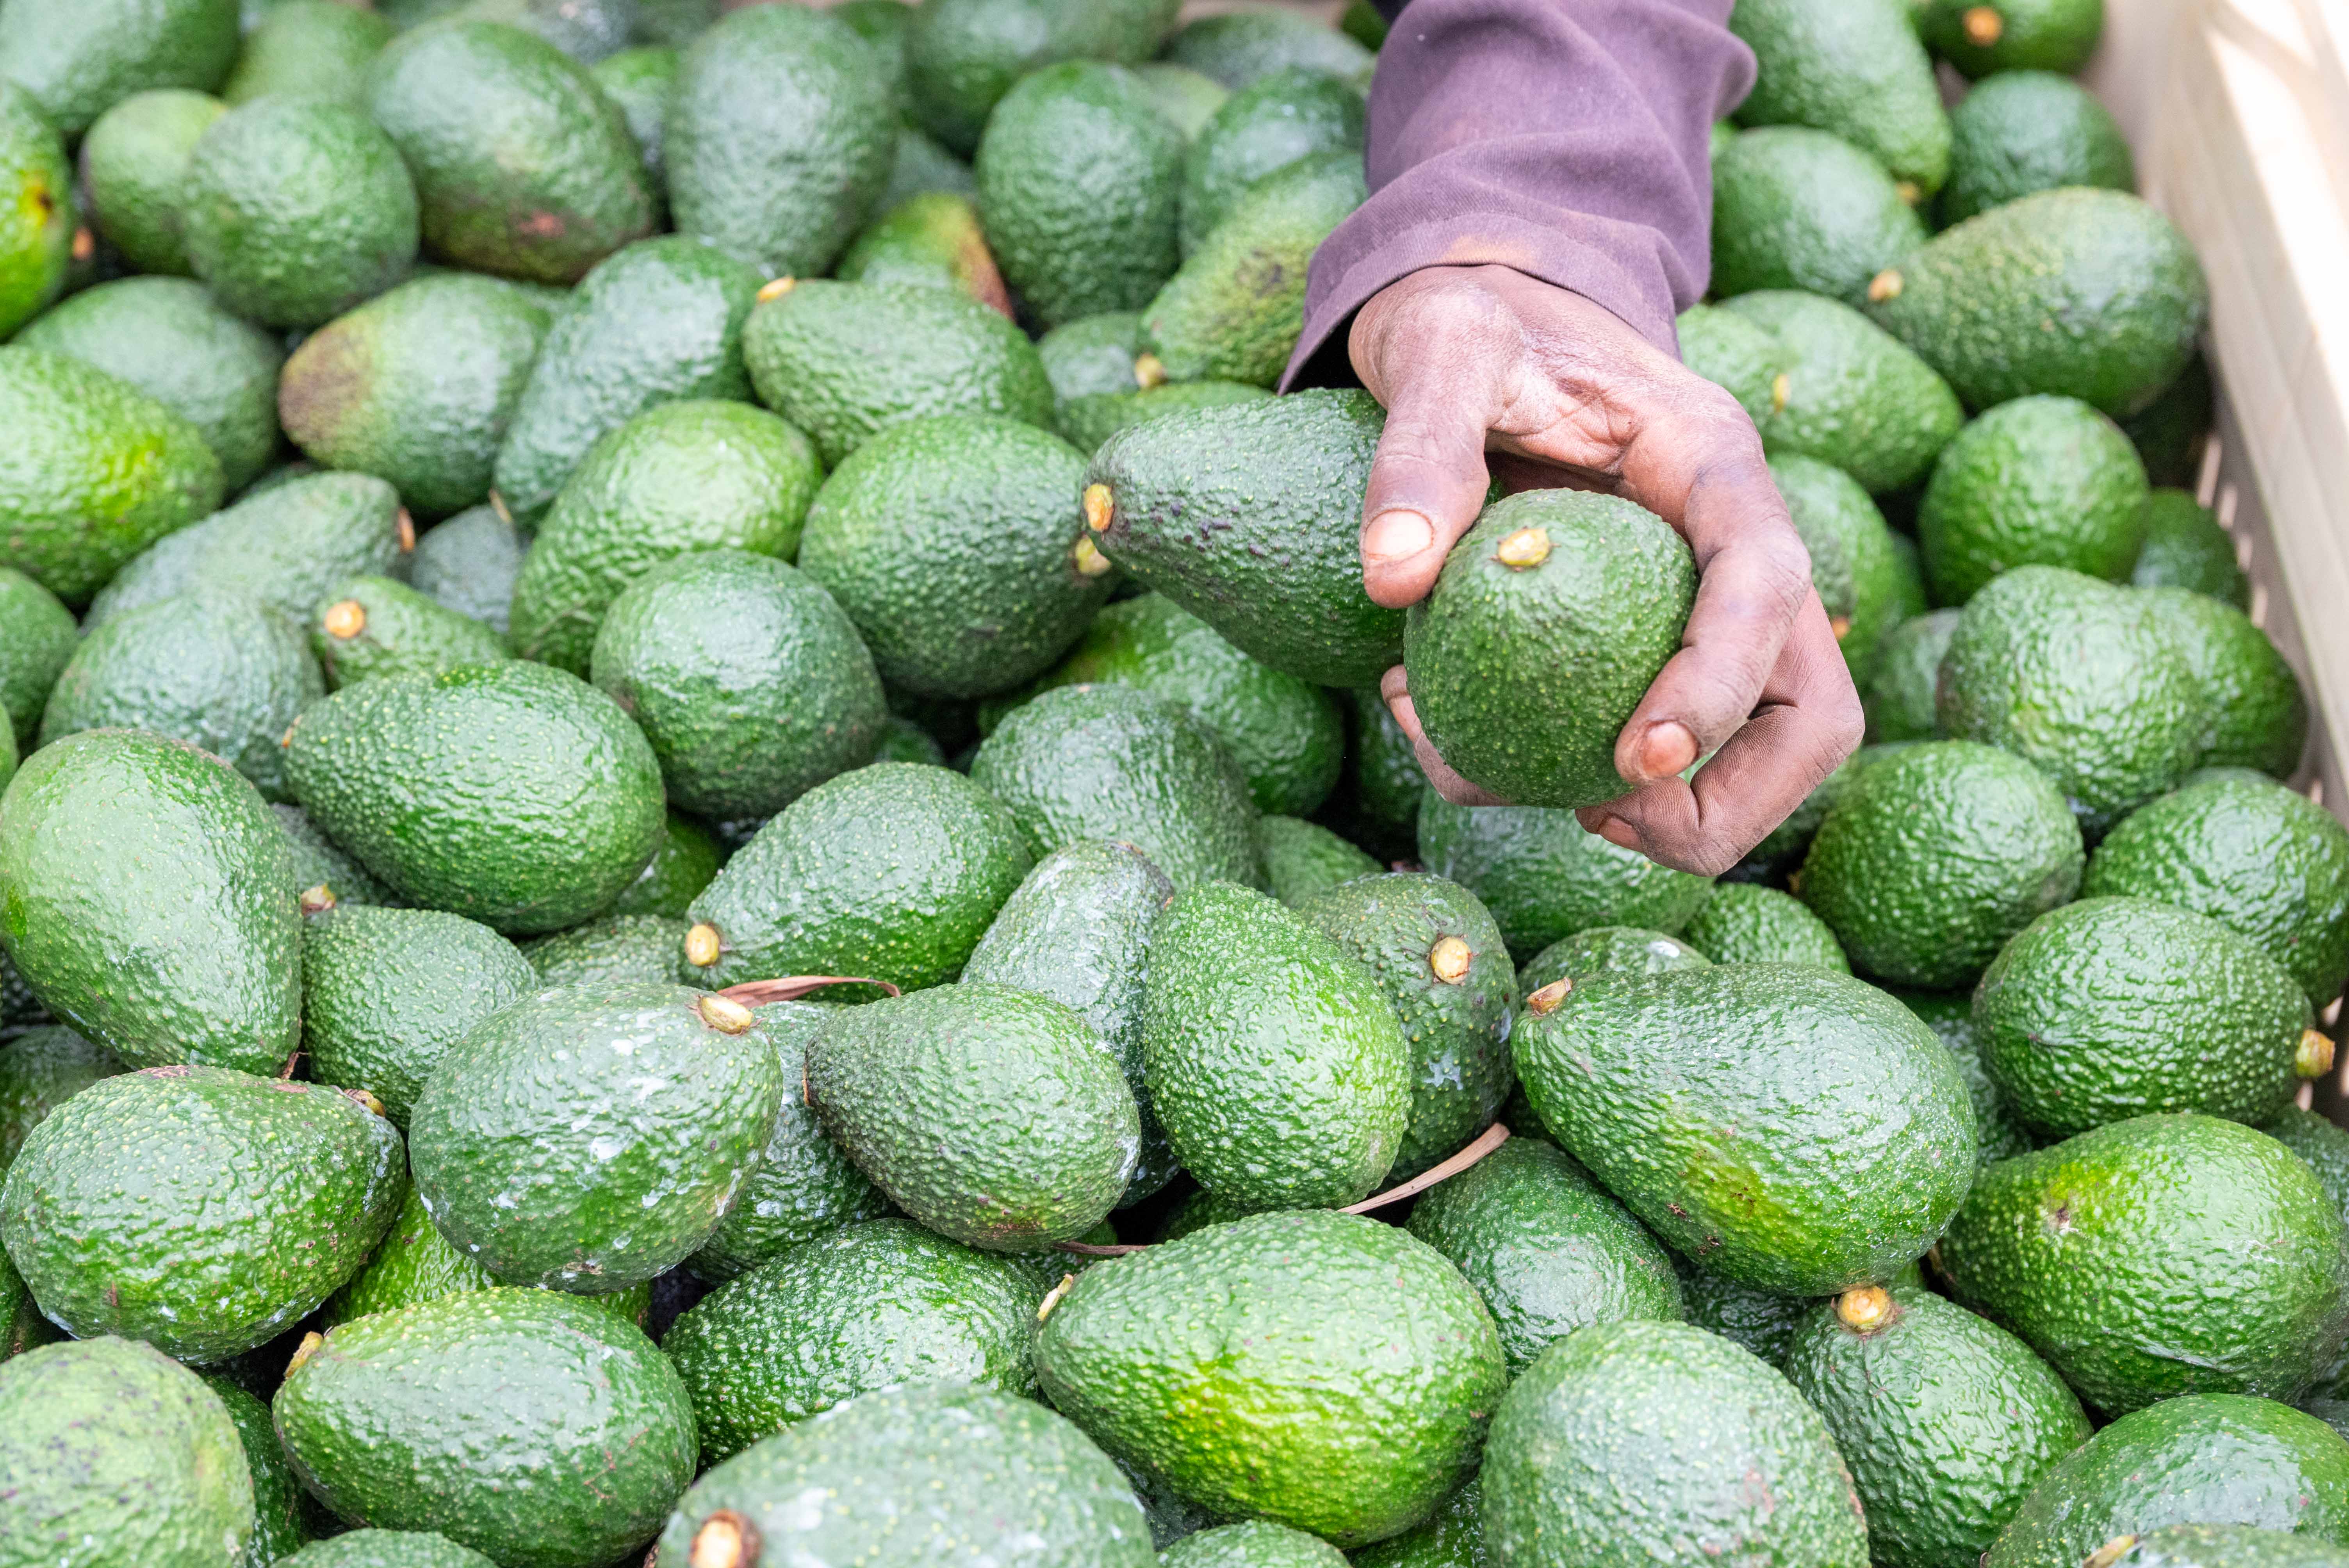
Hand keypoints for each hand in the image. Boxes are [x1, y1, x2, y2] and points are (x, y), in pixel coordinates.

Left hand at [1351, 264, 1862, 876]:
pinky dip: (1580, 783)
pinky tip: (1468, 754)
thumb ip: (1420, 449)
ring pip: (1758, 751)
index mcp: (1713, 463)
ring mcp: (1706, 604)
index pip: (1768, 584)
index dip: (1719, 686)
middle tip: (1601, 817)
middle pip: (1810, 707)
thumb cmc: (1472, 322)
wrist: (1484, 314)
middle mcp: (1735, 545)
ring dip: (1670, 815)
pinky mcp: (1655, 642)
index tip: (1634, 762)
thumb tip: (1390, 579)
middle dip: (1733, 797)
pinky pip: (1664, 749)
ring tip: (1543, 802)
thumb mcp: (1439, 349)